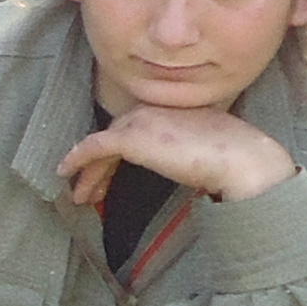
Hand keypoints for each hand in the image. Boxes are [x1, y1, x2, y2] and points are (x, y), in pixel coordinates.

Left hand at [57, 104, 295, 207]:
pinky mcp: (131, 138)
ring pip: (103, 144)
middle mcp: (154, 109)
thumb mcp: (210, 149)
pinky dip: (78, 159)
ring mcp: (141, 120)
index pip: (138, 128)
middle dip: (101, 165)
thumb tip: (185, 170)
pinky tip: (65, 174)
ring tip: (80, 196)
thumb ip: (190, 151)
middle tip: (91, 190)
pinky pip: (94, 148)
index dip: (121, 153)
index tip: (114, 175)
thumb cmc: (237, 159)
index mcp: (175, 109)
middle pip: (116, 135)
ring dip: (90, 171)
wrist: (241, 158)